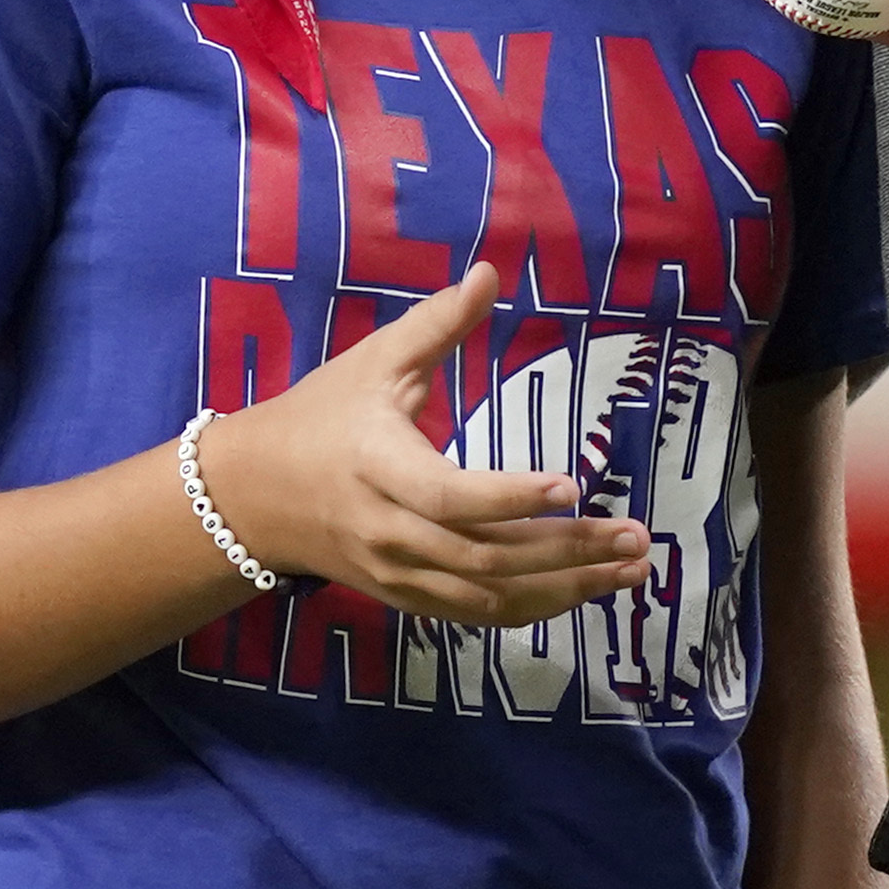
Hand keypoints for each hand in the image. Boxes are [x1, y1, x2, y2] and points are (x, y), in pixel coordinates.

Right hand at [195, 263, 651, 624]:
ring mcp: (398, 574)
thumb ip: (436, 324)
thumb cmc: (319, 417)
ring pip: (490, 595)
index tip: (571, 484)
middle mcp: (390, 533)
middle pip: (486, 556)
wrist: (252, 496)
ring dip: (566, 588)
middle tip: (636, 535)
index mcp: (379, 469)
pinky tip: (584, 591)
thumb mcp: (373, 362)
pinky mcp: (406, 597)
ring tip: (632, 568)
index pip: (449, 495)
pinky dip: (533, 608)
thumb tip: (490, 274)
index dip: (510, 497)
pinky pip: (476, 615)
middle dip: (567, 550)